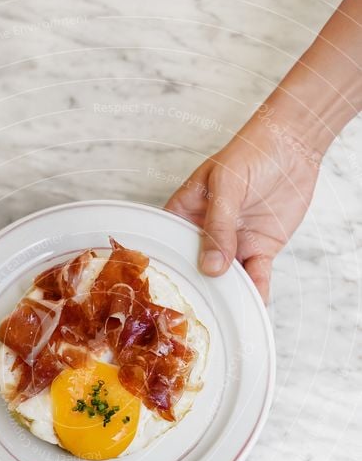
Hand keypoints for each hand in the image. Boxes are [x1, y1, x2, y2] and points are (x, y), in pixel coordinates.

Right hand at [164, 109, 321, 301]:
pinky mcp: (259, 250)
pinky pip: (256, 276)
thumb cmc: (251, 152)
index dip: (167, 267)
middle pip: (196, 267)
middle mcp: (206, 233)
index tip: (166, 292)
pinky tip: (254, 305)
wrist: (294, 146)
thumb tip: (211, 266)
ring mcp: (233, 243)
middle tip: (198, 312)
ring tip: (226, 314)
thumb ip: (218, 226)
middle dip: (198, 288)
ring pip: (226, 277)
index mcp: (186, 213)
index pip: (170, 244)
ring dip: (228, 295)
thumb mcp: (226, 185)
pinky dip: (257, 291)